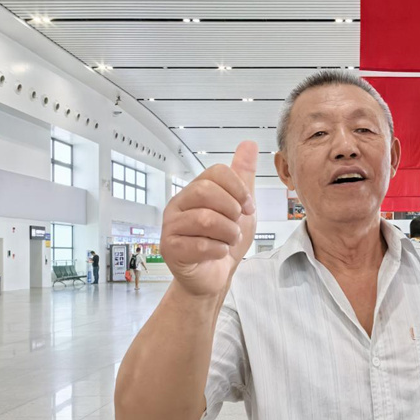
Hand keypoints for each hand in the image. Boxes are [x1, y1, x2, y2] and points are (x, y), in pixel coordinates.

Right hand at [160, 141, 257, 296]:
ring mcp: (172, 226)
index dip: (238, 189)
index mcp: (195, 190)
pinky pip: (200, 244)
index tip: (247, 207)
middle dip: (231, 211)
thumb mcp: (240, 206)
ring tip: (228, 240)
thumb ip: (243, 176)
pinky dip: (219, 250)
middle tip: (235, 225)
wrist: (215, 276)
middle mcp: (179, 204)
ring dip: (228, 233)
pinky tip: (218, 252)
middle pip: (206, 191)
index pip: (216, 172)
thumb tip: (249, 144)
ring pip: (205, 219)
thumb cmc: (224, 240)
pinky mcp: (171, 249)